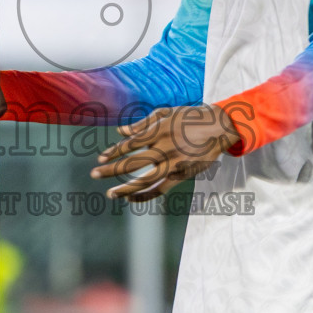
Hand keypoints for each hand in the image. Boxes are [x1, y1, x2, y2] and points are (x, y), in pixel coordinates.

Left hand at [91, 105, 240, 202]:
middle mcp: (164, 148)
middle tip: (94, 174)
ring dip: (126, 188)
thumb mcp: (167, 113)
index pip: (130, 144)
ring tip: (110, 194)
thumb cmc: (190, 117)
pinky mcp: (181, 175)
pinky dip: (145, 196)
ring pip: (145, 180)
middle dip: (111, 170)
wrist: (219, 127)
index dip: (113, 152)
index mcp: (159, 131)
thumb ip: (143, 123)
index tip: (100, 159)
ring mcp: (173, 164)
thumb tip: (120, 131)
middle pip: (132, 163)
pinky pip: (160, 189)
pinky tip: (131, 198)